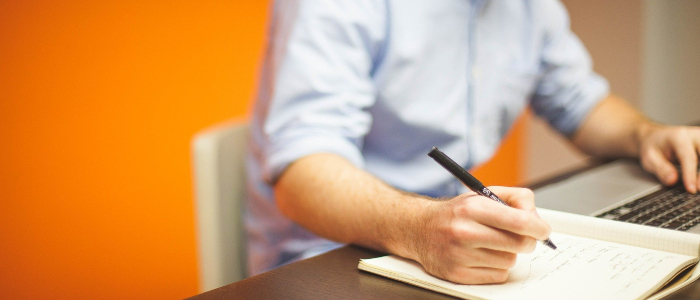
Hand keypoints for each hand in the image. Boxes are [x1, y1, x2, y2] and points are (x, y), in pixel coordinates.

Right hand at [408, 187, 550, 283]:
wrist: (419, 229)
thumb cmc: (456, 213)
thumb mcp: (483, 195)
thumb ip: (516, 198)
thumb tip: (537, 218)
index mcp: (472, 208)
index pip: (519, 221)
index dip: (539, 228)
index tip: (543, 230)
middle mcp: (464, 231)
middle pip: (519, 244)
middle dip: (526, 241)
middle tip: (520, 237)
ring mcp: (459, 255)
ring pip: (509, 261)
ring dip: (507, 254)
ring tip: (491, 244)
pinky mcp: (457, 274)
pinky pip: (497, 276)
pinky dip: (496, 268)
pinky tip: (482, 256)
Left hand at [638, 123, 699, 192]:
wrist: (655, 137)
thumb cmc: (653, 147)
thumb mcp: (649, 158)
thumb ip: (660, 169)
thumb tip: (672, 181)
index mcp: (678, 137)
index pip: (689, 157)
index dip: (691, 175)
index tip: (691, 189)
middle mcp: (694, 136)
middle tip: (698, 189)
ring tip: (698, 186)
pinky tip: (699, 181)